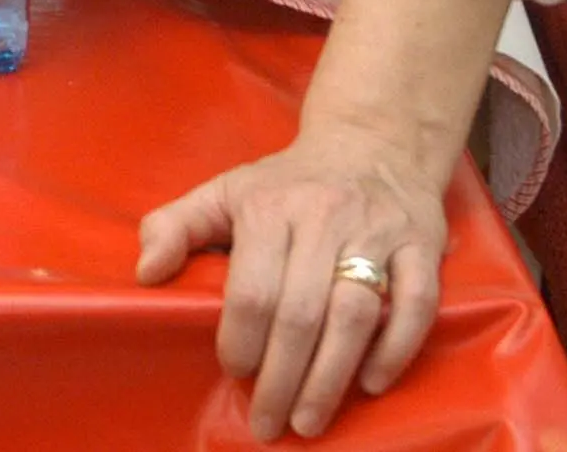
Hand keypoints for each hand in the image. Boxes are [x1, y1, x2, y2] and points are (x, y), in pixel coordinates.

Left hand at [136, 119, 451, 440]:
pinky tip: (370, 384)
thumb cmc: (288, 182)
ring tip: (309, 421)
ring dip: (331, 377)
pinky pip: (417, 304)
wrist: (372, 142)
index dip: (240, 340)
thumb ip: (174, 226)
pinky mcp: (422, 245)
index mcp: (269, 208)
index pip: (252, 290)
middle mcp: (324, 219)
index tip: (234, 371)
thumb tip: (144, 272)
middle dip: (282, 378)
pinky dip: (396, 348)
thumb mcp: (223, 190)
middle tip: (268, 422)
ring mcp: (378, 232)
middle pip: (302, 312)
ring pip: (356, 314)